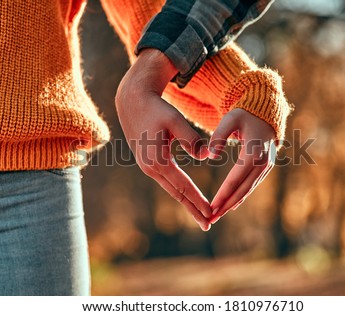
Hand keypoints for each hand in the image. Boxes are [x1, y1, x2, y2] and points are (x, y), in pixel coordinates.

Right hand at [115, 49, 211, 230]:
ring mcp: (147, 167)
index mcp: (158, 160)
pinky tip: (187, 197)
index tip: (211, 213)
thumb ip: (191, 139)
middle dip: (193, 210)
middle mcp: (150, 168)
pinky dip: (179, 192)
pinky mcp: (148, 163)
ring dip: (187, 203)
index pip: (183, 186)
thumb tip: (206, 156)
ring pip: (171, 190)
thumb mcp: (175, 120)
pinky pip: (167, 182)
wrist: (133, 101)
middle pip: (176, 194)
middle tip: (208, 225)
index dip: (198, 200)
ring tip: (200, 215)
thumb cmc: (156, 108)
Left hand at [208, 108, 276, 223]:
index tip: (211, 207)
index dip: (223, 195)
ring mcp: (266, 167)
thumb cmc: (244, 115)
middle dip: (226, 206)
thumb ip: (218, 135)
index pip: (235, 180)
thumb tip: (211, 155)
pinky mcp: (266, 168)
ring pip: (248, 190)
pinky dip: (241, 197)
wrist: (265, 113)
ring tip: (217, 216)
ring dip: (232, 204)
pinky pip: (251, 185)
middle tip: (210, 219)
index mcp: (253, 153)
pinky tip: (230, 205)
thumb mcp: (230, 119)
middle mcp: (262, 163)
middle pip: (242, 190)